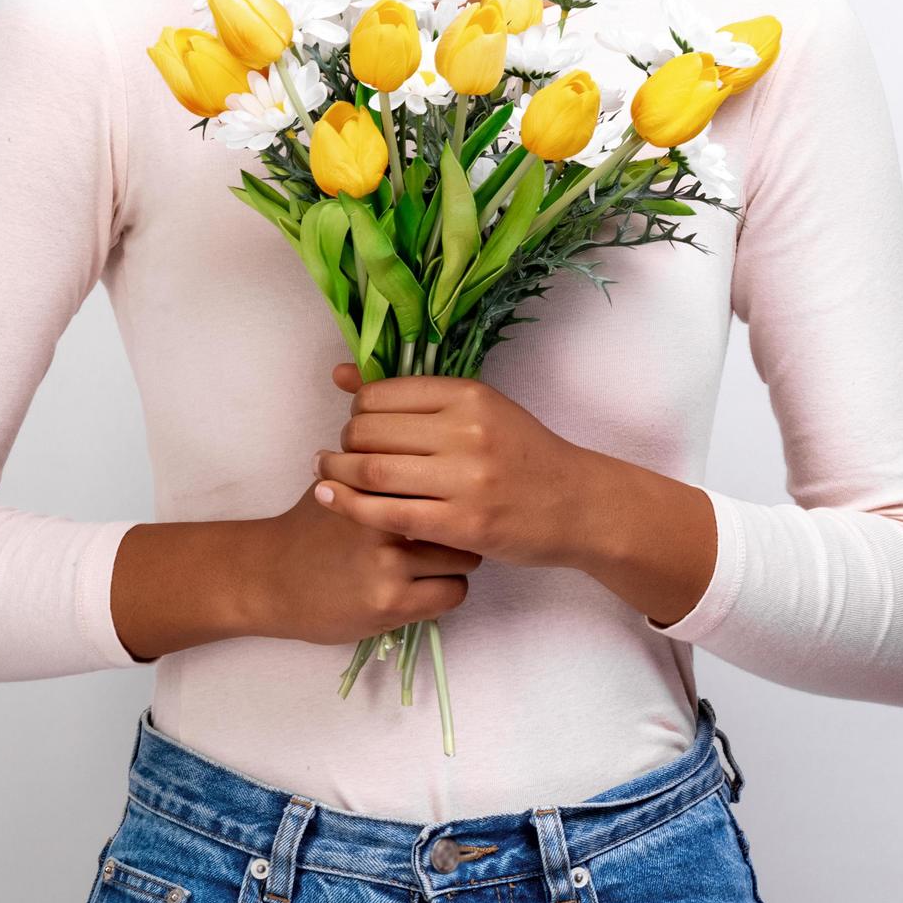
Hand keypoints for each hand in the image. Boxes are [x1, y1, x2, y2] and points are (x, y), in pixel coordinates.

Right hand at [236, 481, 480, 645]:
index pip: (439, 474)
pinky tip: (425, 586)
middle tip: (449, 530)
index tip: (452, 493)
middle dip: (459, 523)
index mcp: (373, 486)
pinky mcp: (392, 604)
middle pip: (460, 515)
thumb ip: (378, 468)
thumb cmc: (309, 527)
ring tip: (434, 561)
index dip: (452, 484)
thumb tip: (429, 442)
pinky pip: (452, 594)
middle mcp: (383, 522)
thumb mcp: (337, 483)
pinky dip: (446, 590)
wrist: (269, 578)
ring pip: (464, 557)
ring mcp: (388, 566)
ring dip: (455, 561)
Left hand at [311, 364, 603, 570]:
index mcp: (470, 396)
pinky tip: (333, 501)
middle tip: (337, 454)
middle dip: (342, 443)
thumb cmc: (524, 455)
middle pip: (369, 431)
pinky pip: (387, 514)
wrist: (577, 504)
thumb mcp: (480, 410)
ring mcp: (465, 481)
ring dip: (336, 473)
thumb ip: (414, 395)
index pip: (382, 394)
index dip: (356, 410)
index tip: (357, 425)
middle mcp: (466, 432)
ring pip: (372, 470)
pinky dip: (350, 506)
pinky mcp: (462, 526)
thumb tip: (340, 376)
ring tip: (326, 475)